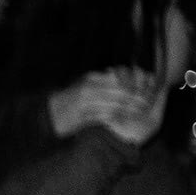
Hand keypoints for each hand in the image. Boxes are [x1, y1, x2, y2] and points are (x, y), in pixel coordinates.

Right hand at [49, 69, 167, 145]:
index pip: (120, 77)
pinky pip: (105, 117)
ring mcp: (86, 103)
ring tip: (141, 113)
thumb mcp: (84, 83)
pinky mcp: (83, 117)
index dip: (135, 83)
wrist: (47, 114)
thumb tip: (119, 73)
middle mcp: (90, 88)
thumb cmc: (69, 100)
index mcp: (92, 79)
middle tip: (148, 103)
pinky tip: (126, 121)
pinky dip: (117, 118)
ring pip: (115, 104)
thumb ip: (101, 79)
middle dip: (136, 98)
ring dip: (130, 109)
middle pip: (121, 91)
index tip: (146, 88)